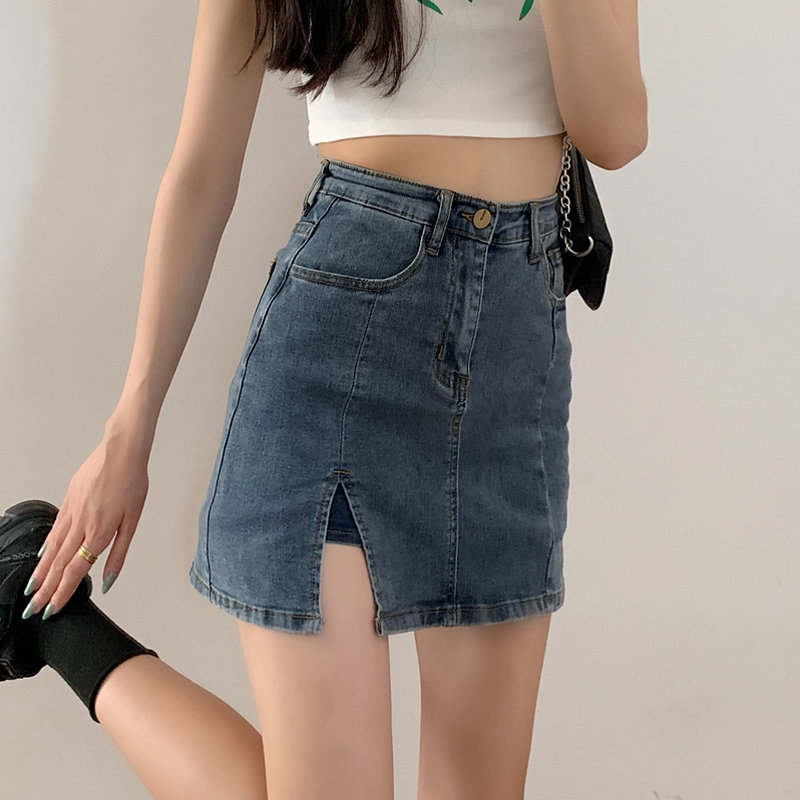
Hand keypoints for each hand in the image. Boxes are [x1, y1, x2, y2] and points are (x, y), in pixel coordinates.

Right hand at [21, 427, 149, 620]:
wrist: (121, 452)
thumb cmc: (133, 483)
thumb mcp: (133, 520)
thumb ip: (119, 553)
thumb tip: (108, 580)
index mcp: (100, 532)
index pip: (76, 571)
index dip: (63, 592)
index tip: (52, 609)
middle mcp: (81, 525)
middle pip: (59, 564)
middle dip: (46, 589)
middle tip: (33, 609)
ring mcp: (72, 513)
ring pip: (53, 549)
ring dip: (41, 572)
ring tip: (31, 590)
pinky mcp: (68, 502)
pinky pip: (54, 530)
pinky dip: (46, 548)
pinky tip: (43, 558)